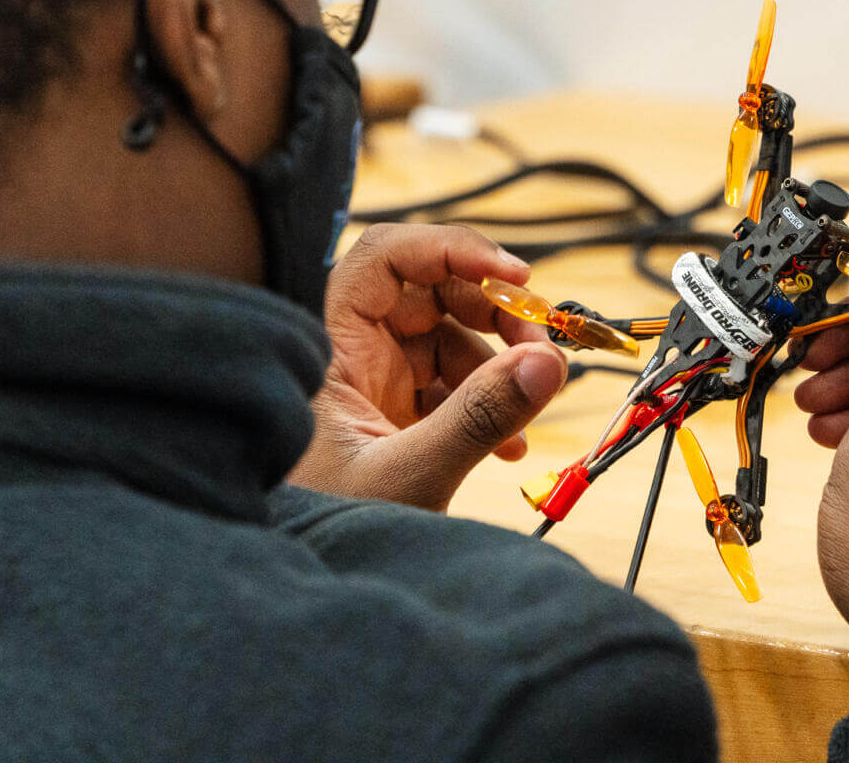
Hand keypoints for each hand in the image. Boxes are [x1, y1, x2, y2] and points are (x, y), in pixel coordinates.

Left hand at [289, 223, 567, 511]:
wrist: (302, 599)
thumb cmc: (325, 534)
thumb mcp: (410, 475)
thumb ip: (479, 417)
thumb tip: (546, 361)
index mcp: (330, 350)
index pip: (385, 258)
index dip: (450, 250)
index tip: (513, 274)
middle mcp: (349, 355)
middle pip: (428, 291)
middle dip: (492, 308)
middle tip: (538, 341)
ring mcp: (372, 385)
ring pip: (447, 337)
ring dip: (498, 360)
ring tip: (530, 403)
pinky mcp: (393, 417)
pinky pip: (449, 383)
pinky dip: (486, 401)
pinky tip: (508, 443)